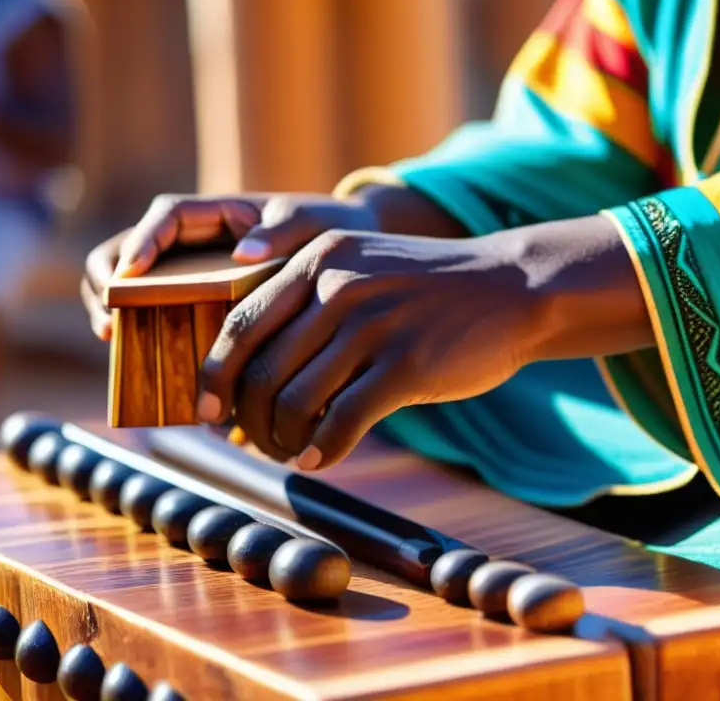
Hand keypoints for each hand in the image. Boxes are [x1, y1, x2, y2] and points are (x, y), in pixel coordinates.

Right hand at [80, 192, 379, 339]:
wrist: (350, 251)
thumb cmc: (328, 228)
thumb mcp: (310, 224)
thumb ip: (282, 232)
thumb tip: (243, 253)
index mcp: (217, 212)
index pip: (166, 214)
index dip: (142, 240)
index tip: (130, 272)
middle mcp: (194, 242)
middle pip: (128, 250)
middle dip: (108, 281)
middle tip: (109, 318)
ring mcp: (192, 275)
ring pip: (133, 287)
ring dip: (115, 310)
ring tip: (115, 339)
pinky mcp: (199, 306)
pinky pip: (160, 317)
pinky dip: (145, 335)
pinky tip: (150, 364)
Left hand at [195, 216, 649, 469]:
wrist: (510, 288)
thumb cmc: (429, 289)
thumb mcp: (362, 267)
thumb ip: (308, 299)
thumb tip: (251, 366)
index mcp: (318, 261)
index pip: (240, 324)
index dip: (214, 376)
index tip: (208, 412)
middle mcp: (337, 288)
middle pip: (261, 371)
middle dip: (247, 420)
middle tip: (257, 442)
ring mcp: (373, 326)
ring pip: (295, 402)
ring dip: (284, 441)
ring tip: (293, 451)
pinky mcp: (406, 365)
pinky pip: (342, 422)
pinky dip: (323, 450)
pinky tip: (323, 458)